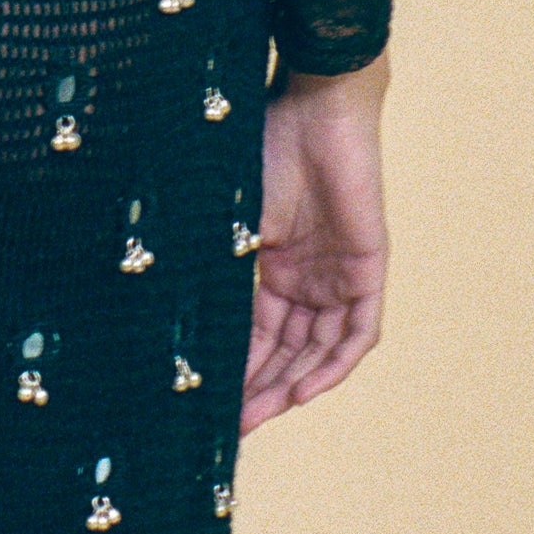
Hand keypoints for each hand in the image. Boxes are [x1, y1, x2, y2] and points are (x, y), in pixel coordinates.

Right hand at [240, 48, 388, 433]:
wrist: (316, 106)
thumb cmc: (267, 145)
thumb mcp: (234, 215)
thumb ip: (218, 262)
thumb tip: (166, 304)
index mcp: (273, 263)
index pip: (256, 332)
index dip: (237, 368)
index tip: (211, 404)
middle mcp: (307, 276)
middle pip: (287, 350)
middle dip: (261, 390)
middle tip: (233, 426)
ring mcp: (338, 274)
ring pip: (318, 349)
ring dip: (292, 385)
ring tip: (260, 417)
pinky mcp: (367, 268)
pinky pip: (357, 332)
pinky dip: (333, 365)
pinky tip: (306, 391)